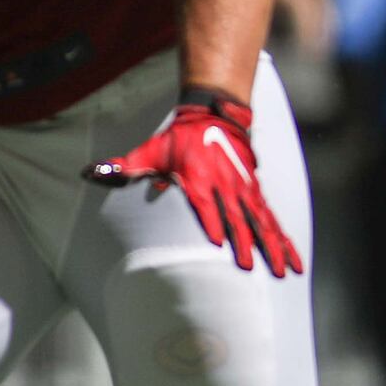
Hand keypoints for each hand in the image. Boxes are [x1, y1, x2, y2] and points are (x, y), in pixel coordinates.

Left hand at [88, 84, 303, 276]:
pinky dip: (285, 239)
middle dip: (247, 244)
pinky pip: (272, 219)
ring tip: (286, 271)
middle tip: (254, 270)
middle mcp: (225, 186)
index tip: (220, 245)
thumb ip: (124, 166)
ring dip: (274, 247)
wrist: (215, 113)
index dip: (214, 224)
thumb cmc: (179, 138)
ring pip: (262, 222)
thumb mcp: (151, 150)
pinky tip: (295, 259)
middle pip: (239, 218)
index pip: (206, 205)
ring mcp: (244, 190)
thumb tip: (91, 172)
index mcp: (199, 179)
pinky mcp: (255, 193)